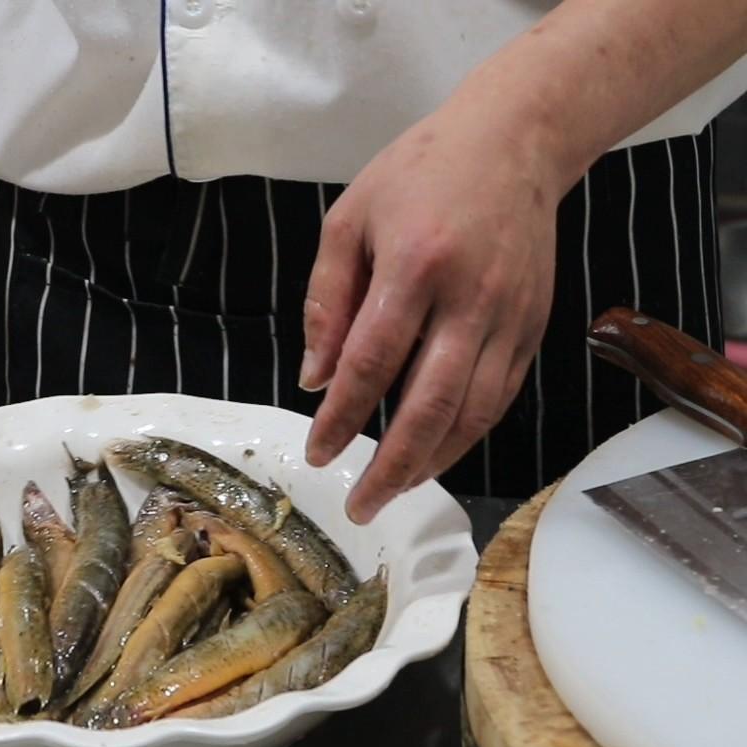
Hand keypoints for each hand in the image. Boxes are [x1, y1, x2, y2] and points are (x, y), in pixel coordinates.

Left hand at [301, 96, 563, 523]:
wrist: (515, 140)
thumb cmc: (420, 172)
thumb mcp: (349, 221)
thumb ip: (327, 302)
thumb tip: (314, 379)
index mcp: (414, 266)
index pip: (371, 364)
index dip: (342, 418)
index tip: (319, 454)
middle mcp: (470, 298)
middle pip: (430, 405)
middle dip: (391, 466)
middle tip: (362, 504)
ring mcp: (510, 316)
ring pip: (474, 412)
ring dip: (432, 461)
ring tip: (395, 489)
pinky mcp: (534, 326)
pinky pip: (501, 396)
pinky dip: (468, 434)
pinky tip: (437, 453)